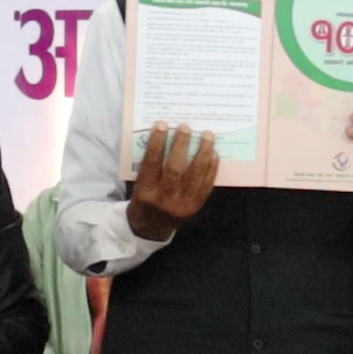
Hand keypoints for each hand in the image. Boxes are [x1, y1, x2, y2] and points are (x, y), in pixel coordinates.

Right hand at [127, 123, 217, 240]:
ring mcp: (182, 204)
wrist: (151, 228)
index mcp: (145, 192)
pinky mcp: (196, 206)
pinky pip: (206, 185)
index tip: (161, 125)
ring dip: (203, 153)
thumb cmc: (143, 200)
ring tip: (208, 135)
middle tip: (185, 127)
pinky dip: (211, 168)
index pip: (151, 163)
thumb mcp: (138, 186)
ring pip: (195, 175)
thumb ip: (149, 166)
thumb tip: (164, 137)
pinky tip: (214, 154)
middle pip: (174, 169)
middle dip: (181, 145)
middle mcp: (164, 199)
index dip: (156, 143)